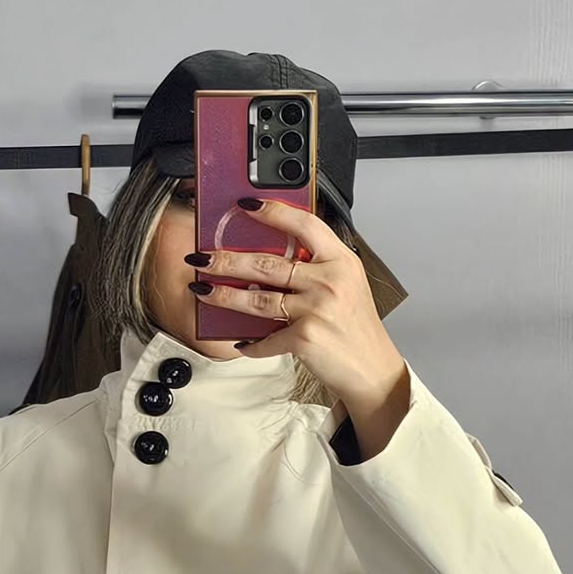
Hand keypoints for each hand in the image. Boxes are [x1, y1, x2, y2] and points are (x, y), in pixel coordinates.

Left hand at [185, 198, 406, 409]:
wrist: (371, 368)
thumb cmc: (355, 327)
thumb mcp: (346, 284)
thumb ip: (317, 267)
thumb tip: (272, 259)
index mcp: (340, 260)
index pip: (304, 225)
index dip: (273, 212)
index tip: (246, 205)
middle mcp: (329, 281)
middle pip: (267, 263)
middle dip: (226, 260)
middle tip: (202, 257)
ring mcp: (316, 309)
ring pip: (258, 297)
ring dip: (224, 295)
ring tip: (203, 290)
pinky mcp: (305, 337)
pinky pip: (266, 339)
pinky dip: (251, 344)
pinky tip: (241, 343)